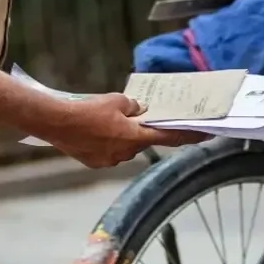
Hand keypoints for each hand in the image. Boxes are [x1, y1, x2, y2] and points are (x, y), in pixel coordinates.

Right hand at [36, 93, 206, 168]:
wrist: (56, 123)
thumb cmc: (88, 110)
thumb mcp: (116, 100)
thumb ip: (134, 106)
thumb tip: (139, 111)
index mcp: (135, 137)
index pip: (170, 138)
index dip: (189, 135)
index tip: (206, 134)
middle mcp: (126, 153)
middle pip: (143, 141)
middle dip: (142, 129)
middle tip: (135, 116)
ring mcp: (111, 160)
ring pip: (126, 146)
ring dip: (123, 135)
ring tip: (106, 120)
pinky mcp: (97, 162)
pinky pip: (110, 151)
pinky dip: (108, 141)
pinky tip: (96, 130)